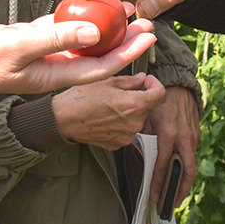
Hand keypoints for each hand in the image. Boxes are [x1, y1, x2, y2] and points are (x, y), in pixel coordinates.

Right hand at [0, 14, 157, 106]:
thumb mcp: (20, 46)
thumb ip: (57, 37)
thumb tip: (96, 31)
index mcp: (55, 74)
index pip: (102, 65)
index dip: (129, 52)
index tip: (150, 35)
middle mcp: (54, 67)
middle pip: (98, 54)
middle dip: (124, 41)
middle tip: (149, 22)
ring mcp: (42, 55)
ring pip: (81, 40)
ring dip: (105, 27)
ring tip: (126, 10)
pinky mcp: (30, 42)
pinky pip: (60, 29)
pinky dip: (76, 18)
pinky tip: (90, 3)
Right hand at [51, 74, 165, 148]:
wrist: (64, 119)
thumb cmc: (81, 99)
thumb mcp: (107, 81)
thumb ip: (130, 81)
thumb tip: (141, 79)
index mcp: (135, 105)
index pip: (160, 94)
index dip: (155, 85)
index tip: (147, 82)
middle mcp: (134, 123)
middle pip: (147, 107)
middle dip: (138, 98)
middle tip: (121, 93)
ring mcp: (126, 136)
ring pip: (136, 119)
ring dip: (129, 112)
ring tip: (110, 106)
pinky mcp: (117, 144)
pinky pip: (126, 131)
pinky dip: (121, 124)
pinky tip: (106, 117)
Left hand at [143, 86, 200, 207]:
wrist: (179, 85)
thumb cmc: (160, 101)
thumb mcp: (146, 118)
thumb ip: (144, 137)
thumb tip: (141, 155)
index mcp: (169, 134)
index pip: (164, 165)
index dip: (160, 184)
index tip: (155, 197)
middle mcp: (184, 138)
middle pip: (187, 172)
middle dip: (180, 191)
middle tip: (172, 204)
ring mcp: (193, 137)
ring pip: (191, 165)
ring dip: (184, 182)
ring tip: (176, 195)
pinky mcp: (196, 135)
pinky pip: (191, 155)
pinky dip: (185, 167)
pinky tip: (179, 175)